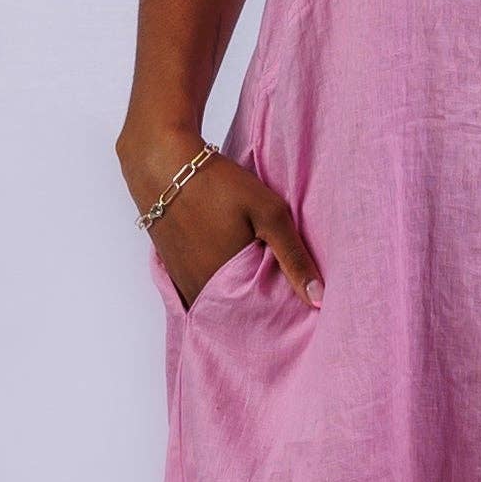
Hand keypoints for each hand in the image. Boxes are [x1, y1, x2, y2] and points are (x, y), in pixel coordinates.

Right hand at [126, 137, 322, 311]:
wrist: (162, 164)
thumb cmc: (218, 184)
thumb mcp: (268, 214)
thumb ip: (294, 258)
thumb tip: (319, 300)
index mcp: (225, 287)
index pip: (260, 317)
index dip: (279, 312)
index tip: (295, 304)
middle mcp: (200, 292)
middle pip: (237, 312)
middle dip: (258, 305)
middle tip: (277, 286)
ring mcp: (182, 282)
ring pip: (217, 302)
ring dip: (236, 295)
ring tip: (256, 275)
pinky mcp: (173, 270)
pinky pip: (201, 289)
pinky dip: (216, 285)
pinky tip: (228, 265)